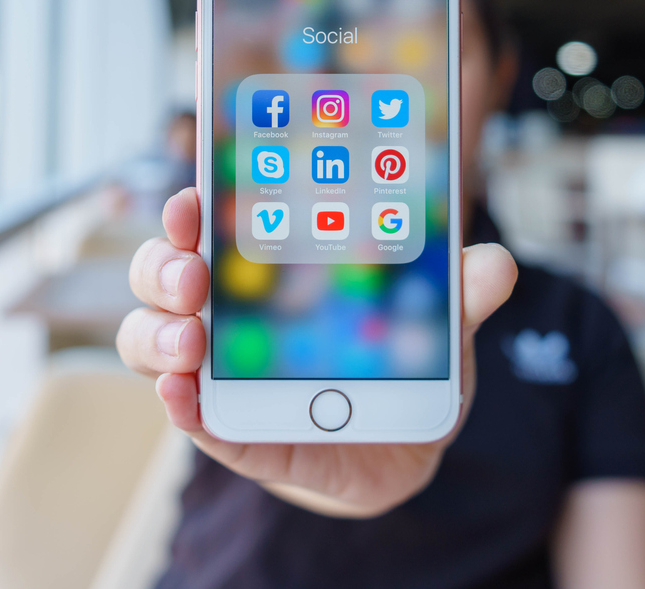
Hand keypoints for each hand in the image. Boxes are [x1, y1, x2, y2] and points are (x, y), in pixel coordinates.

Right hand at [117, 187, 517, 517]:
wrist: (402, 447)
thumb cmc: (400, 364)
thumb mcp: (434, 324)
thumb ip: (459, 294)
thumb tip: (493, 262)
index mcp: (265, 270)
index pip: (208, 228)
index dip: (188, 210)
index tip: (191, 196)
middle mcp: (224, 314)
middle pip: (161, 276)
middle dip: (163, 266)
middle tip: (194, 273)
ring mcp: (219, 373)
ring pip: (151, 341)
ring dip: (157, 333)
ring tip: (192, 337)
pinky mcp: (231, 432)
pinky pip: (190, 416)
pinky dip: (176, 403)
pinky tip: (181, 392)